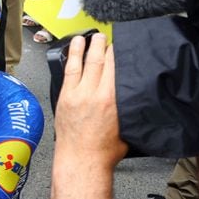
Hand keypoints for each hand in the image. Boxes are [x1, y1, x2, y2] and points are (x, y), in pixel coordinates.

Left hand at [53, 33, 126, 166]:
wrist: (81, 162)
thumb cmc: (104, 151)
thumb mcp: (126, 127)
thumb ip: (128, 108)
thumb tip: (134, 96)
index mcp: (112, 99)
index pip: (117, 67)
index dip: (118, 52)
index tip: (121, 44)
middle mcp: (94, 93)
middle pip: (101, 61)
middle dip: (105, 46)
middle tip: (107, 36)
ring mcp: (77, 94)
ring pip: (83, 62)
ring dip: (87, 47)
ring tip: (91, 36)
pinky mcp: (64, 98)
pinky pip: (69, 72)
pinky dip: (72, 57)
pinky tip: (74, 48)